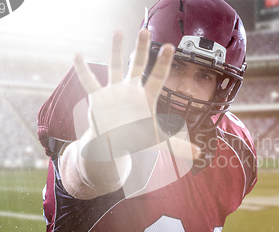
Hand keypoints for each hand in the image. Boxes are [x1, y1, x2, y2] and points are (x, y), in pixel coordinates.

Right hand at [73, 29, 200, 161]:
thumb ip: (178, 146)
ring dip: (115, 51)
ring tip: (118, 32)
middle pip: (138, 65)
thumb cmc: (136, 137)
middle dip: (141, 49)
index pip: (158, 77)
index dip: (163, 63)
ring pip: (115, 67)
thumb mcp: (158, 142)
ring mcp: (114, 91)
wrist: (113, 143)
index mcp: (146, 98)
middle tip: (144, 31)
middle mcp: (131, 90)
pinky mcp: (98, 97)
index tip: (170, 47)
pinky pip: (89, 81)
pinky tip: (78, 56)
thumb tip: (199, 153)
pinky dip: (83, 70)